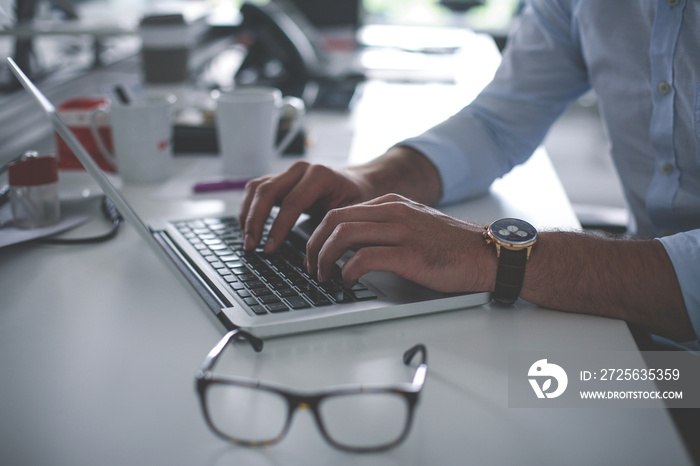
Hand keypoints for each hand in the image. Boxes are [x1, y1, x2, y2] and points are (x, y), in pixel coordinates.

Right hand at [239, 161, 373, 252]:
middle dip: (255, 221)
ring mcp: (289, 172)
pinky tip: (248, 228)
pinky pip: (257, 190)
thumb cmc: (359, 199)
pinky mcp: (281, 179)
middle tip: (251, 247)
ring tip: (247, 240)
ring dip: (247, 214)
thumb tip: (314, 260)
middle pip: (267, 191)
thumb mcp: (355, 214)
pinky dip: (249, 208)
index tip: (269, 249)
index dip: (278, 227)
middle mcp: (301, 170)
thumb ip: (335, 231)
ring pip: (257, 188)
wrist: (361, 182)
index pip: (292, 202)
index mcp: (321, 175)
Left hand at [305, 194, 496, 293]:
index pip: (340, 212)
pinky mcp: (410, 254)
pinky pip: (364, 257)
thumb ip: (387, 227)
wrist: (487, 254)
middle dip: (313, 245)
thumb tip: (353, 246)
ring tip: (324, 276)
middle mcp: (393, 212)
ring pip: (343, 235)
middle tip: (311, 267)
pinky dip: (347, 271)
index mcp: (392, 204)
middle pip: (334, 220)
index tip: (313, 254)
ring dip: (324, 258)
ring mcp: (402, 231)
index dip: (319, 235)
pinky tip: (347, 282)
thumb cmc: (452, 246)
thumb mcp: (415, 225)